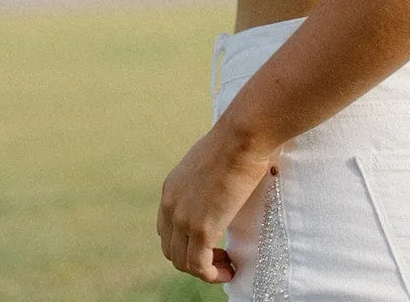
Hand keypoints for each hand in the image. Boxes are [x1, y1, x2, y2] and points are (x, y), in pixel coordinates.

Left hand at [156, 123, 272, 282]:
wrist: (242, 136)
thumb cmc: (236, 142)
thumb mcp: (210, 163)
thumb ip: (206, 183)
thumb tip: (222, 193)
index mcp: (171, 188)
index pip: (167, 230)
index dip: (186, 243)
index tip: (210, 244)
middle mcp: (170, 205)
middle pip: (171, 249)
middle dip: (194, 260)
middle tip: (220, 258)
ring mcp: (183, 218)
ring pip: (183, 262)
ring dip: (204, 270)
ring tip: (226, 266)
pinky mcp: (201, 229)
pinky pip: (199, 267)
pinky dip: (212, 275)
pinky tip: (229, 269)